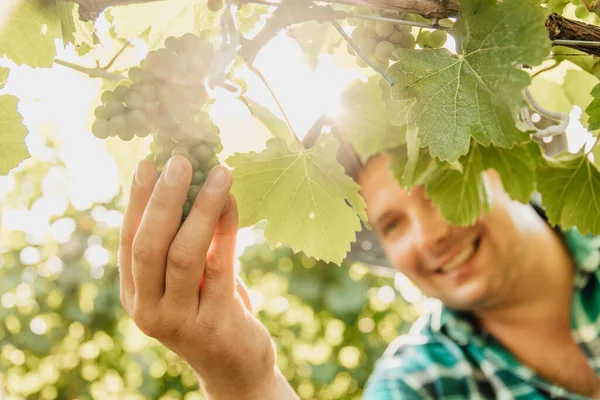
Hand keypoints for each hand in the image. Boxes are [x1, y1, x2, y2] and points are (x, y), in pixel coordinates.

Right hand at [118, 156, 278, 398]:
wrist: (234, 367)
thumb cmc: (209, 313)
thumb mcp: (186, 281)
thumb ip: (181, 244)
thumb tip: (188, 185)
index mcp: (135, 294)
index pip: (129, 240)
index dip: (136, 200)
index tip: (147, 161)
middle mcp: (148, 309)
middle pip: (148, 246)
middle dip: (163, 199)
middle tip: (179, 160)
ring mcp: (179, 320)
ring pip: (184, 254)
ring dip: (201, 208)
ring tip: (218, 171)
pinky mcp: (215, 323)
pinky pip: (221, 266)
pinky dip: (227, 229)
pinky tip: (233, 201)